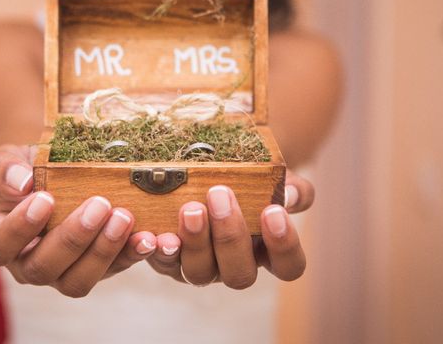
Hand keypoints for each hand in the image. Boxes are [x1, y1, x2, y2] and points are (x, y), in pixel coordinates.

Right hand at [0, 144, 156, 296]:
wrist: (57, 170)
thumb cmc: (28, 167)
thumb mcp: (10, 158)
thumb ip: (5, 168)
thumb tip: (21, 183)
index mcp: (0, 238)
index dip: (20, 228)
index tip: (45, 199)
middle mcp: (28, 263)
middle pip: (43, 269)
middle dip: (73, 238)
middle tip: (98, 204)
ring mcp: (63, 271)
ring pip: (77, 281)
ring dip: (103, 251)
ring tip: (123, 217)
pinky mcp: (98, 268)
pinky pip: (114, 271)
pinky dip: (132, 254)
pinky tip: (147, 237)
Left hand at [147, 170, 314, 287]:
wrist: (205, 167)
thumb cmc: (245, 177)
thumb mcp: (269, 176)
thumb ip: (285, 186)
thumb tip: (288, 194)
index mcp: (267, 251)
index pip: (288, 266)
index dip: (284, 246)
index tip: (272, 210)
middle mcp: (234, 266)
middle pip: (240, 274)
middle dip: (230, 237)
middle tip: (220, 195)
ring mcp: (201, 267)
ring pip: (200, 273)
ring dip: (195, 242)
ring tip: (190, 209)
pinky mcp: (168, 261)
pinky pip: (162, 263)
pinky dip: (157, 250)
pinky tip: (154, 234)